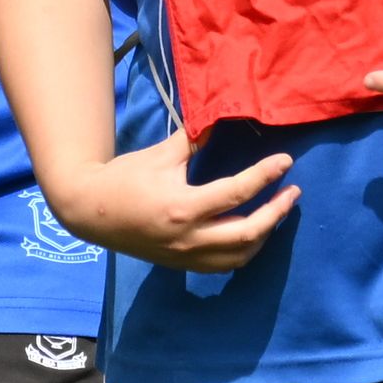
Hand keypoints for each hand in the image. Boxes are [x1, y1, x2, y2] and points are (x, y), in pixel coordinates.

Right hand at [56, 128, 298, 271]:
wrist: (90, 212)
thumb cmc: (124, 178)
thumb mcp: (160, 154)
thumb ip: (193, 139)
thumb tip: (220, 118)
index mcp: (183, 207)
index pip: (236, 194)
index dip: (265, 176)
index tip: (286, 162)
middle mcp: (189, 238)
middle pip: (247, 234)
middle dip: (276, 213)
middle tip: (293, 192)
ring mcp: (186, 256)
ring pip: (239, 256)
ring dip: (264, 234)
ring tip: (278, 211)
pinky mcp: (181, 264)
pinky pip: (223, 265)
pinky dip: (244, 250)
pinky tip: (253, 233)